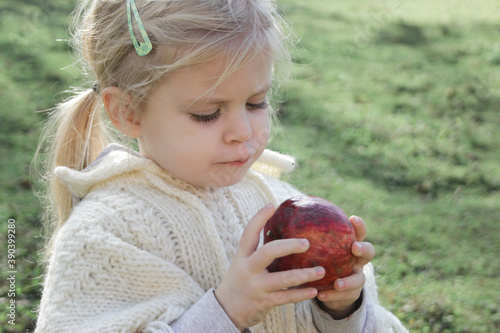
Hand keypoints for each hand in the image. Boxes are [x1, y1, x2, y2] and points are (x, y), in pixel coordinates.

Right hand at [215, 204, 324, 329]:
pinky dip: (301, 294)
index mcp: (242, 256)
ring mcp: (256, 286)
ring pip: (283, 278)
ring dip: (304, 274)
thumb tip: (281, 236)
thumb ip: (257, 253)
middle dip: (289, 245)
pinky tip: (315, 290)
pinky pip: (286, 297)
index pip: (249, 233)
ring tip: (321, 270)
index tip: (271, 205)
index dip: (259, 218)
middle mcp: (248, 269)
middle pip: (268, 252)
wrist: (225, 311)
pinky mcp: (264, 302)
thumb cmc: (240, 282)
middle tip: (307, 243)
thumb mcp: (242, 264)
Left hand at [316, 215, 375, 318]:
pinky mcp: (350, 294)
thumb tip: (283, 218)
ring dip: (348, 281)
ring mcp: (356, 277)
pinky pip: (344, 296)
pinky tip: (321, 294)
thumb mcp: (317, 248)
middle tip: (354, 248)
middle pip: (369, 252)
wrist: (329, 288)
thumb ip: (308, 237)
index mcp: (349, 245)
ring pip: (360, 279)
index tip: (353, 219)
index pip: (359, 232)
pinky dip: (332, 295)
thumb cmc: (320, 260)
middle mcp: (357, 260)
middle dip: (363, 249)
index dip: (359, 226)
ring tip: (337, 283)